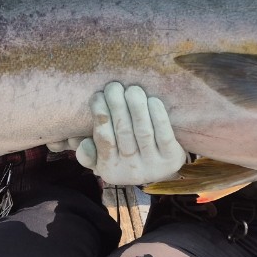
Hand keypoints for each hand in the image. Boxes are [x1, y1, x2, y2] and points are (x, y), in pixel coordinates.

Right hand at [68, 82, 186, 185]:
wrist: (161, 170)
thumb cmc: (126, 156)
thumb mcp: (103, 160)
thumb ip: (88, 154)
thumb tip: (84, 143)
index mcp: (110, 170)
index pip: (103, 139)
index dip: (100, 115)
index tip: (97, 95)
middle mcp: (132, 171)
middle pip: (123, 132)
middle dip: (117, 106)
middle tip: (113, 86)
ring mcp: (154, 166)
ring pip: (143, 131)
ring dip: (137, 107)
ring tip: (132, 89)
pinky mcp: (172, 158)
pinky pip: (164, 135)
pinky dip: (158, 116)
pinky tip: (152, 100)